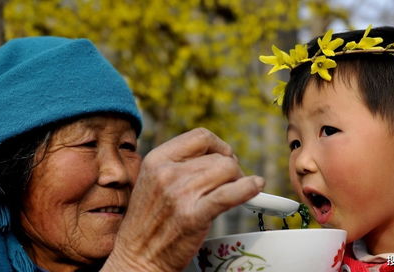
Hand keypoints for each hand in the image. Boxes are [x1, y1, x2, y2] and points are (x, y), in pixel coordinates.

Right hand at [102, 128, 264, 270]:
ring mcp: (179, 194)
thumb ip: (178, 166)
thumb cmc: (148, 222)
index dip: (219, 146)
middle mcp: (166, 173)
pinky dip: (248, 189)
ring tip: (236, 192)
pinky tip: (256, 187)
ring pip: (227, 170)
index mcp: (156, 160)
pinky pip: (230, 194)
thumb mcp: (153, 182)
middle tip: (232, 183)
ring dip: (238, 180)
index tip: (224, 158)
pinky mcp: (193, 216)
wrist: (137, 257)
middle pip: (218, 157)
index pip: (200, 137)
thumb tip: (217, 157)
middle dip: (231, 169)